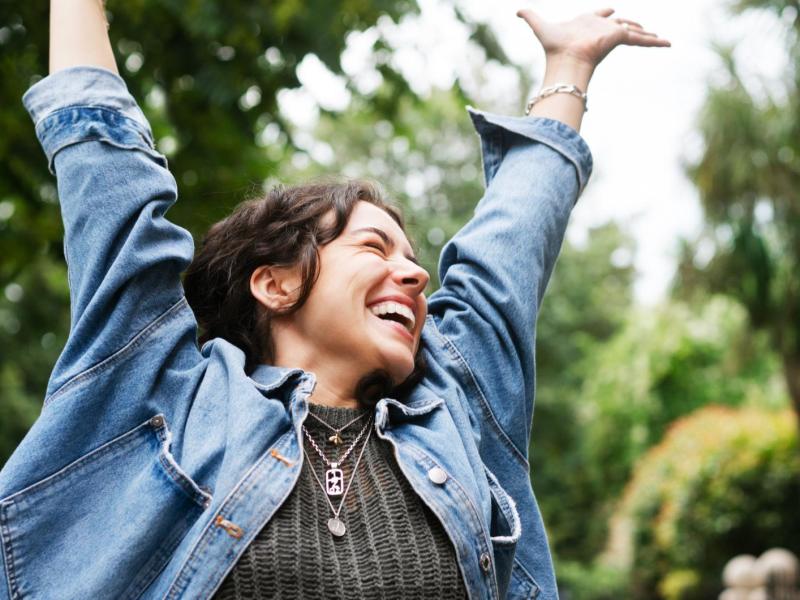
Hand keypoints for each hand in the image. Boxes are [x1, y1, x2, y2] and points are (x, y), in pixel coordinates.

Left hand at [517, 7, 670, 69]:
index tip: (611, 10)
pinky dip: (654, 42)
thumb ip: (530, 17)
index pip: (600, 16)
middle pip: (621, 24)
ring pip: (635, 32)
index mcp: (587, 24)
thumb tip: (516, 11)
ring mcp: (611, 35)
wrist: (564, 60)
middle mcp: (601, 29)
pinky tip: (668, 43)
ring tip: (662, 39)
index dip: (605, 12)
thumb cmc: (553, 46)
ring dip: (648, 35)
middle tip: (642, 28)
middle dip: (632, 25)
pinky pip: (640, 39)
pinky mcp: (619, 39)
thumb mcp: (539, 25)